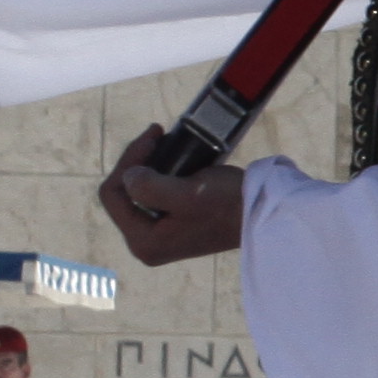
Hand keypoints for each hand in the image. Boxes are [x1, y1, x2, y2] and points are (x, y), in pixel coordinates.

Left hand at [96, 129, 245, 265]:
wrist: (265, 214)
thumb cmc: (227, 205)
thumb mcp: (185, 194)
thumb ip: (147, 186)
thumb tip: (129, 175)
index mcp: (143, 241)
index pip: (113, 194)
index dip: (127, 160)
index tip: (154, 135)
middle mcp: (147, 243)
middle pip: (123, 195)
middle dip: (137, 162)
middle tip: (158, 134)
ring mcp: (162, 236)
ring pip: (138, 193)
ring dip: (148, 166)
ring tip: (166, 143)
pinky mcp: (176, 227)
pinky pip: (155, 197)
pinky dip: (161, 175)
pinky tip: (175, 160)